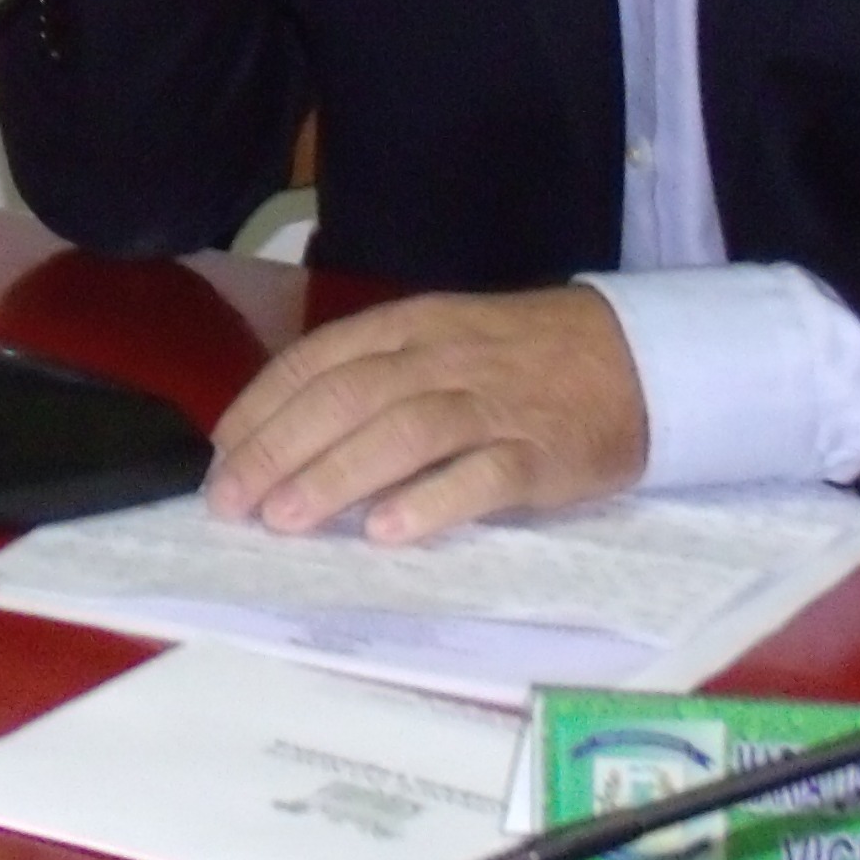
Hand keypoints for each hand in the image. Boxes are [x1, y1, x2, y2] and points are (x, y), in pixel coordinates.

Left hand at [204, 286, 647, 543]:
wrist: (639, 358)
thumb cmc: (522, 360)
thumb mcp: (442, 342)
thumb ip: (374, 379)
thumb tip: (282, 438)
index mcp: (410, 326)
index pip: (318, 360)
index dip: (262, 407)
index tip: (220, 456)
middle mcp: (442, 357)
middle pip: (347, 396)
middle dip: (279, 449)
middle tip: (231, 502)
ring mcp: (492, 404)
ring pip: (402, 432)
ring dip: (335, 475)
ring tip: (284, 520)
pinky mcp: (539, 453)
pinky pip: (479, 475)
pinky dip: (430, 502)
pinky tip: (386, 533)